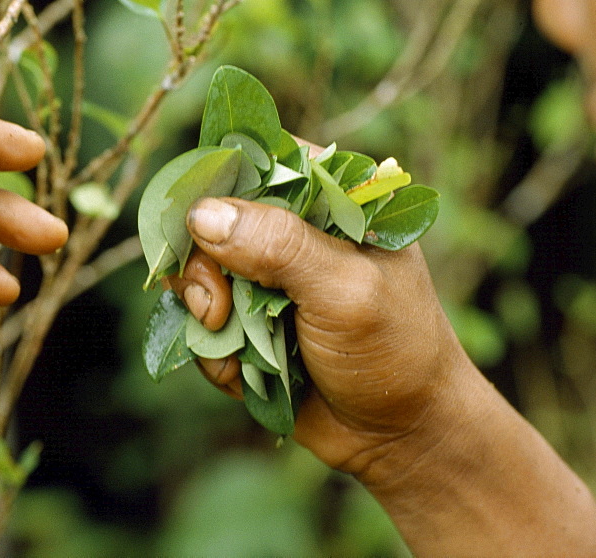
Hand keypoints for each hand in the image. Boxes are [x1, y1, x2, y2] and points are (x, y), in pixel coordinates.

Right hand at [174, 197, 466, 473]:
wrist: (402, 436)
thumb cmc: (396, 350)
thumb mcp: (345, 290)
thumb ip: (279, 247)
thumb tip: (202, 215)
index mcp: (329, 199)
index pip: (256, 160)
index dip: (214, 185)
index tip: (193, 225)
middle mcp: (292, 231)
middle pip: (210, 219)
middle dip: (203, 266)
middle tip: (217, 308)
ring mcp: (267, 278)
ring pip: (197, 273)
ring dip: (205, 313)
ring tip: (233, 343)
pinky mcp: (248, 323)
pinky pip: (202, 324)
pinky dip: (214, 351)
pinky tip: (246, 372)